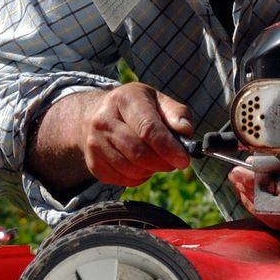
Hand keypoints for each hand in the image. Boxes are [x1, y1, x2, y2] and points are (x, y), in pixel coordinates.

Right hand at [74, 83, 194, 186]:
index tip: (183, 160)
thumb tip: (186, 132)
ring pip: (131, 169)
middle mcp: (104, 120)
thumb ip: (176, 113)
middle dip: (162, 162)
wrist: (95, 116)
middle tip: (174, 162)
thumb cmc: (135, 108)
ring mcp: (95, 143)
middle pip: (139, 153)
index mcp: (124, 100)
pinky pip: (123, 180)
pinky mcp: (93, 164)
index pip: (148, 128)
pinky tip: (140, 165)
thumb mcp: (157, 100)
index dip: (168, 147)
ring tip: (156, 159)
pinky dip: (138, 177)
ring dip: (151, 170)